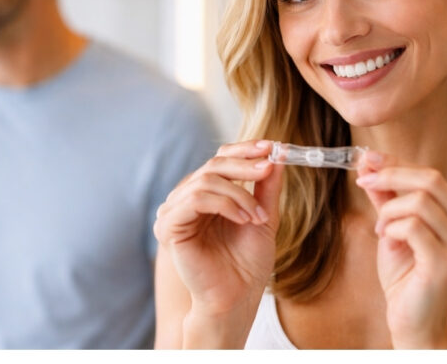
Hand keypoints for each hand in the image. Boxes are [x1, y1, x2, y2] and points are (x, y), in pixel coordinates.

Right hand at [153, 140, 282, 319]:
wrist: (237, 300)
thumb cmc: (247, 265)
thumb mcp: (263, 217)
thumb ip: (266, 187)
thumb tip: (278, 153)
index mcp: (205, 195)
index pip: (220, 159)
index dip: (244, 149)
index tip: (272, 147)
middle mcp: (186, 200)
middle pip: (213, 165)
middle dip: (245, 164)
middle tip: (269, 167)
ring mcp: (174, 212)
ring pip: (206, 180)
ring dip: (239, 194)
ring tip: (258, 216)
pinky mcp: (169, 227)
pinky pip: (196, 199)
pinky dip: (225, 204)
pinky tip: (244, 219)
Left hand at [355, 150, 446, 348]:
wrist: (413, 321)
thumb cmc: (405, 276)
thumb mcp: (392, 228)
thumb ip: (385, 198)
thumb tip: (368, 164)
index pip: (430, 174)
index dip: (396, 162)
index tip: (366, 159)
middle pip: (431, 179)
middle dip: (391, 175)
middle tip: (365, 182)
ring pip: (421, 201)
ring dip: (389, 210)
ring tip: (380, 229)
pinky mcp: (446, 261)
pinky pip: (413, 227)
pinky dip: (392, 228)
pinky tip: (387, 241)